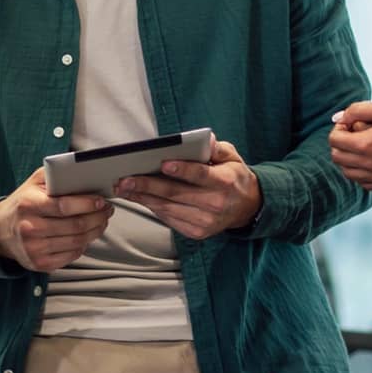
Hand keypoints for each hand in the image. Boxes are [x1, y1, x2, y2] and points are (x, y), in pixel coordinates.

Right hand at [0, 168, 112, 272]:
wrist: (0, 230)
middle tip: (107, 210)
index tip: (101, 200)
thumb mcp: (34, 182)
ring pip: (76, 242)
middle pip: (75, 226)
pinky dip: (83, 245)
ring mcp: (34, 249)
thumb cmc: (23, 202)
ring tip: (101, 221)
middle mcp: (30, 228)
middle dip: (97, 217)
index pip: (64, 206)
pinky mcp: (40, 263)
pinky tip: (86, 236)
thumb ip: (56, 174)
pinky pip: (71, 256)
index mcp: (28, 204)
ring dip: (95, 231)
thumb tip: (84, 173)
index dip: (87, 204)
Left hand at [114, 138, 261, 240]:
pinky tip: (140, 199)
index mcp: (225, 182)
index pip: (200, 176)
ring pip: (168, 208)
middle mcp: (215, 204)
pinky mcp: (197, 232)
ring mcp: (205, 222)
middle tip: (125, 179)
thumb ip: (216, 148)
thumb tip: (204, 139)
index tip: (163, 164)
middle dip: (148, 186)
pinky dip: (153, 208)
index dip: (182, 170)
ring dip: (143, 198)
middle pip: (176, 194)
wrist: (247, 208)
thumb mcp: (232, 157)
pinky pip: (169, 219)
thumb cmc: (234, 177)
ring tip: (124, 189)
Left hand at [329, 95, 371, 190]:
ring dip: (348, 158)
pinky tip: (368, 161)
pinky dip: (359, 172)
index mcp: (367, 144)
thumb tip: (338, 117)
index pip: (334, 140)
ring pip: (347, 172)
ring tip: (360, 146)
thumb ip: (358, 110)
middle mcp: (369, 164)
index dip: (338, 128)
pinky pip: (362, 182)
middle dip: (340, 143)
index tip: (349, 123)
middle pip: (337, 157)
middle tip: (353, 133)